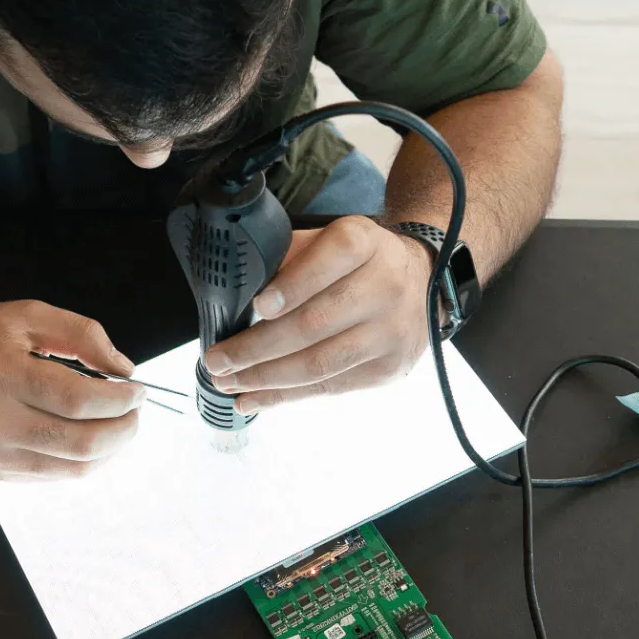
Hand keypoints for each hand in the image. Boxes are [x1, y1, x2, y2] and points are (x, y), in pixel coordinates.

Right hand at [0, 301, 145, 478]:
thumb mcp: (27, 316)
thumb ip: (81, 334)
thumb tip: (124, 370)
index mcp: (2, 375)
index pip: (78, 400)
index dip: (119, 399)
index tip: (138, 389)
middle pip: (83, 441)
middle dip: (124, 427)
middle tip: (135, 410)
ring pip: (76, 467)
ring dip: (113, 448)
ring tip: (121, 423)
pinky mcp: (0, 473)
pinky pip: (60, 475)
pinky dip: (89, 459)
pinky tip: (95, 438)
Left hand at [201, 216, 432, 413]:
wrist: (421, 284)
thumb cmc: (354, 263)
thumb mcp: (326, 240)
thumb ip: (286, 257)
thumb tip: (234, 294)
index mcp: (363, 243)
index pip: (331, 259)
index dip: (294, 285)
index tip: (258, 306)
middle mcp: (384, 286)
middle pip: (314, 323)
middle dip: (256, 348)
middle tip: (216, 361)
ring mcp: (389, 332)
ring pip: (319, 364)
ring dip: (265, 379)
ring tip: (227, 384)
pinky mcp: (388, 369)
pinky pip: (329, 388)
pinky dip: (285, 397)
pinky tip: (253, 398)